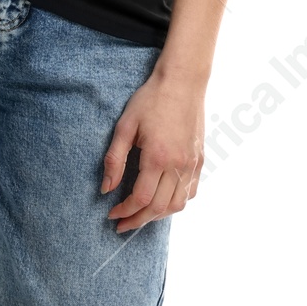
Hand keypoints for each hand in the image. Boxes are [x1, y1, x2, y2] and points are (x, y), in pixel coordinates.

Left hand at [101, 67, 204, 233]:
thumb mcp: (125, 125)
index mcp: (157, 156)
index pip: (141, 199)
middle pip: (159, 208)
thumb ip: (114, 159)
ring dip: (158, 215)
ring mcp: (192, 163)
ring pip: (177, 205)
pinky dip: (176, 202)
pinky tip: (163, 199)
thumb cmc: (151, 100)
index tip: (111, 213)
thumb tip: (106, 188)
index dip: (124, 211)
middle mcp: (178, 164)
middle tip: (122, 224)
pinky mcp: (200, 159)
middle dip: (138, 220)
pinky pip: (191, 192)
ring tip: (142, 215)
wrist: (182, 81)